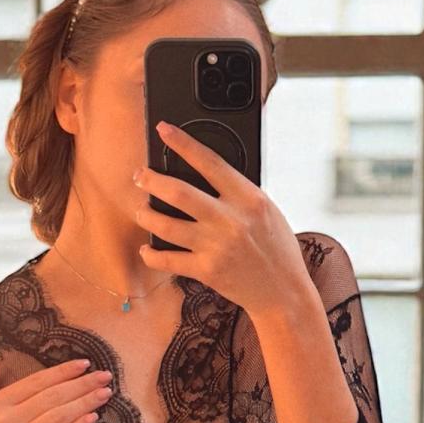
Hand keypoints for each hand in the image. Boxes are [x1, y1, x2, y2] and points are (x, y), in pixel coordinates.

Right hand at [0, 357, 113, 422]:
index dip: (62, 371)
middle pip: (51, 397)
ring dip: (85, 402)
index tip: (85, 364)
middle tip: (105, 376)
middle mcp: (2, 421)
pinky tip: (93, 419)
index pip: (35, 382)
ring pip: (57, 417)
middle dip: (82, 384)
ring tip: (106, 394)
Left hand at [131, 119, 312, 323]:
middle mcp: (230, 220)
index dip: (183, 143)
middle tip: (140, 176)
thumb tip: (207, 174)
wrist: (283, 292)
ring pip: (166, 225)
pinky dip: (151, 254)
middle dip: (151, 180)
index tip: (164, 129)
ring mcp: (216, 247)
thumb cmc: (277, 248)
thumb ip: (240, 194)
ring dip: (146, 214)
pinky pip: (167, 260)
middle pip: (179, 192)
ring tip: (140, 209)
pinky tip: (146, 248)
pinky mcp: (206, 271)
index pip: (210, 162)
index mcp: (249, 199)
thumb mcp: (267, 211)